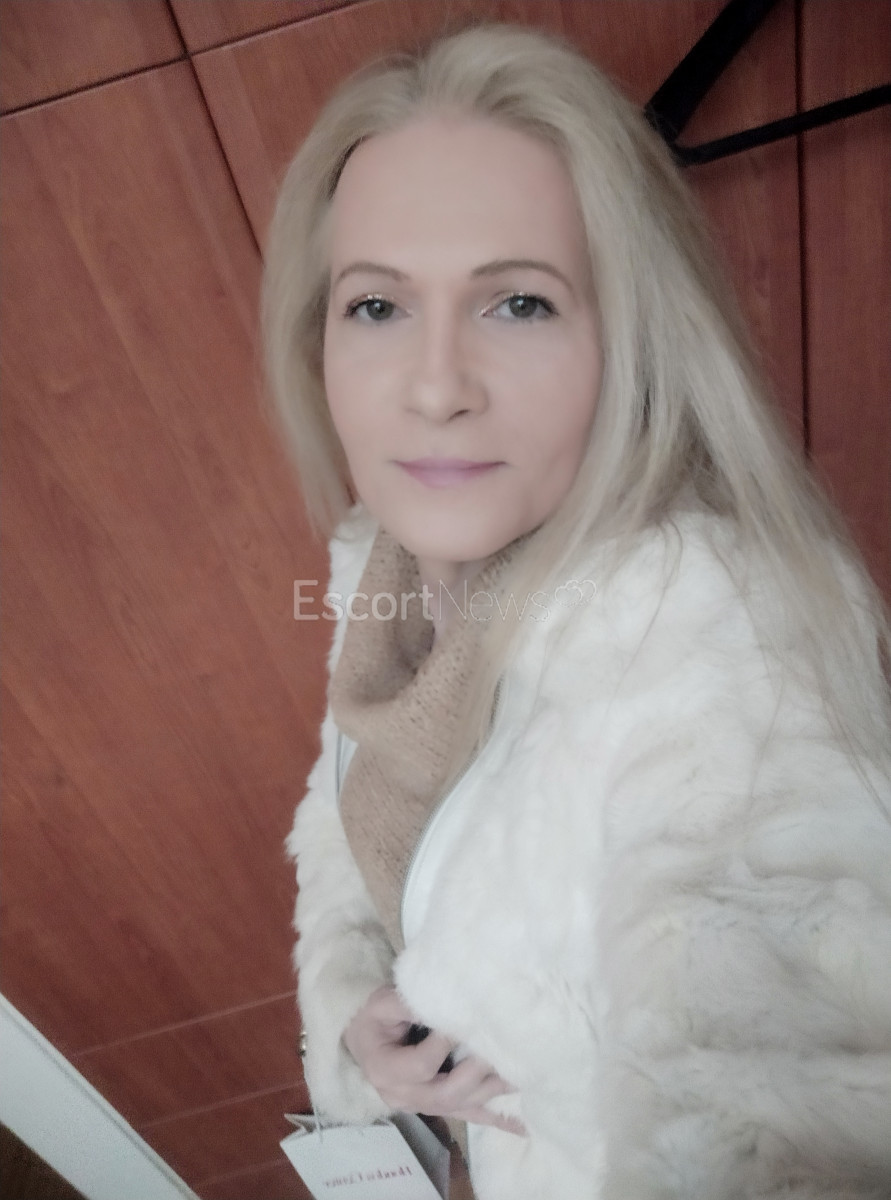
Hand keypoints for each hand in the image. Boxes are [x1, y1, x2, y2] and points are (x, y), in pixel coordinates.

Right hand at [343, 986, 524, 1135]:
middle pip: (445, 1094)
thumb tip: (440, 1000)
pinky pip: (471, 1116)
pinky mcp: (442, 1108)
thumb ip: (406, 1004)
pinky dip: (498, 1119)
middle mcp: (405, 1096)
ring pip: (462, 1106)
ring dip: (493, 1092)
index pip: (421, 1065)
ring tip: (521, 1074)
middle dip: (475, 1073)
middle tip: (498, 1049)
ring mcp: (425, 1106)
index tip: (465, 1020)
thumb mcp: (381, 1005)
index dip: (443, 1045)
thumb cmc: (374, 1019)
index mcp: (386, 1071)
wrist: (366, 1041)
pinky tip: (524, 1123)